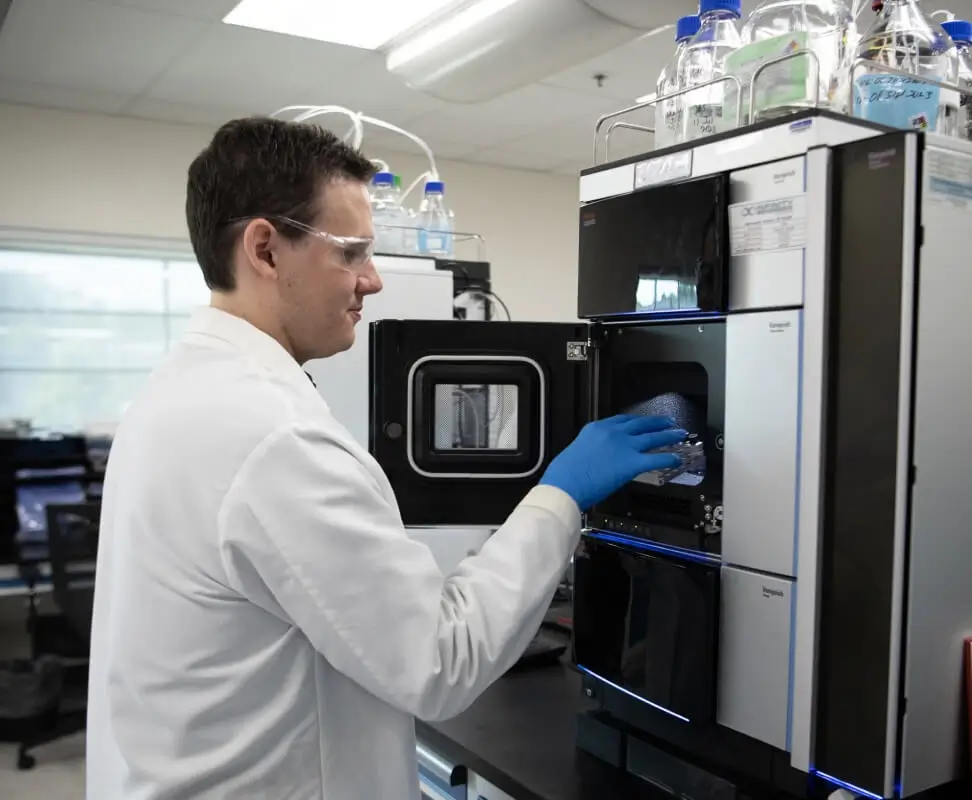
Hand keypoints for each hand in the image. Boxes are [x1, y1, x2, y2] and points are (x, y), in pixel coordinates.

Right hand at [539, 415, 686, 511]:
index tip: (644, 421)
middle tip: (668, 422)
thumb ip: (593, 448)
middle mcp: (613, 432)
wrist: (566, 484)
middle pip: (641, 424)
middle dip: (657, 423)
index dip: (637, 421)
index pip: (622, 420)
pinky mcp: (633, 463)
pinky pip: (656, 458)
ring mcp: (625, 446)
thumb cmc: (566, 473)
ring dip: (669, 435)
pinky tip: (677, 459)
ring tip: (679, 434)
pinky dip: (669, 458)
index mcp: (597, 428)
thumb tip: (599, 456)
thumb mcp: (578, 450)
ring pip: (653, 437)